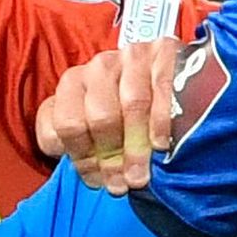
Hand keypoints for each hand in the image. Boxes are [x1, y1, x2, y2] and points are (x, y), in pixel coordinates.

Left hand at [37, 36, 183, 196]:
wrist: (169, 76)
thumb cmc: (121, 113)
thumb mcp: (89, 126)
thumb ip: (76, 145)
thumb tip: (89, 174)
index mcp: (72, 84)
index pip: (67, 122)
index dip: (82, 157)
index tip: (97, 181)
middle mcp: (99, 67)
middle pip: (100, 116)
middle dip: (111, 157)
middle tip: (121, 184)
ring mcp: (132, 57)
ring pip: (132, 105)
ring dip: (136, 148)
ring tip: (140, 177)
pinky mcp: (164, 52)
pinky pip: (162, 90)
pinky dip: (161, 122)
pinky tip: (161, 145)